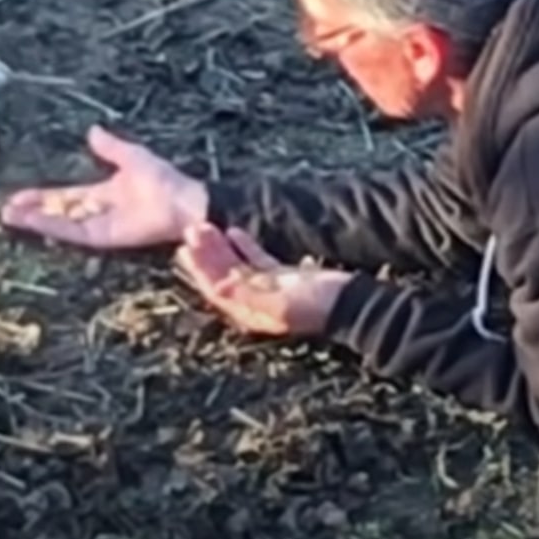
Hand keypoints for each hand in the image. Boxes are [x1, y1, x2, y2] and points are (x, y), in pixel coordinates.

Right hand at [0, 125, 208, 249]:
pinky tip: (33, 221)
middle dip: (31, 210)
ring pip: (59, 223)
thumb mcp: (131, 156)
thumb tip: (92, 130)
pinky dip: (52, 227)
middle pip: (57, 211)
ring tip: (9, 216)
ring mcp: (98, 226)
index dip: (41, 196)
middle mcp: (96, 211)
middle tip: (4, 210)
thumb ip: (110, 147)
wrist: (183, 202)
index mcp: (102, 193)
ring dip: (34, 220)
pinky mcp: (102, 237)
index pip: (64, 196)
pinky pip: (72, 232)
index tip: (17, 195)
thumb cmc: (163, 179)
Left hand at [173, 221, 351, 336]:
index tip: (188, 245)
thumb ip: (248, 296)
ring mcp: (267, 288)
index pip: (216, 288)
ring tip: (205, 226)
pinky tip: (233, 231)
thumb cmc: (317, 306)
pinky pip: (254, 259)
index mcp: (249, 312)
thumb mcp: (280, 304)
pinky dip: (242, 246)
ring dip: (219, 247)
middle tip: (191, 230)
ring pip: (235, 265)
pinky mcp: (282, 276)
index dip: (200, 267)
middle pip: (221, 275)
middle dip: (204, 253)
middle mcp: (253, 302)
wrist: (350, 303)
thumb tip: (218, 288)